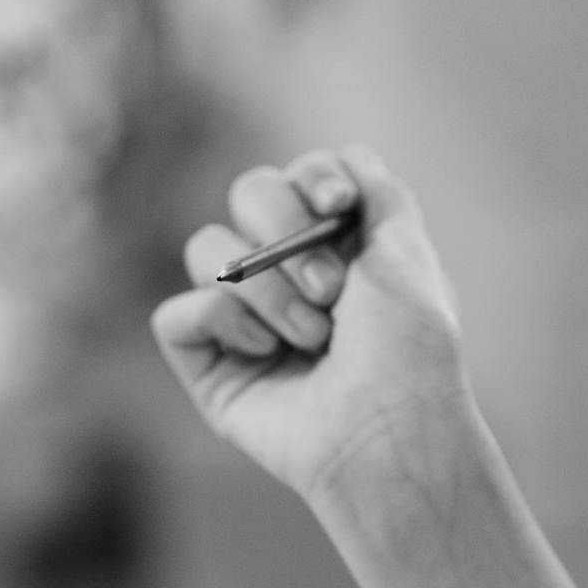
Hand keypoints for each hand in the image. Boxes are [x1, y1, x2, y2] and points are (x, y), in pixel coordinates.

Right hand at [152, 143, 468, 507]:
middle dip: (287, 230)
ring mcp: (243, 320)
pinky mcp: (207, 365)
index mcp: (337, 249)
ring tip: (312, 338)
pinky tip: (266, 355)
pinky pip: (178, 313)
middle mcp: (286, 277)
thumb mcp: (408, 256)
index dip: (311, 180)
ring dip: (266, 288)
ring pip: (206, 247)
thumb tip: (352, 157)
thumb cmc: (409, 354)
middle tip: (331, 291)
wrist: (386, 430)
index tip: (338, 205)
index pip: (296, 177)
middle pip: (247, 193)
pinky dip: (222, 323)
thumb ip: (381, 196)